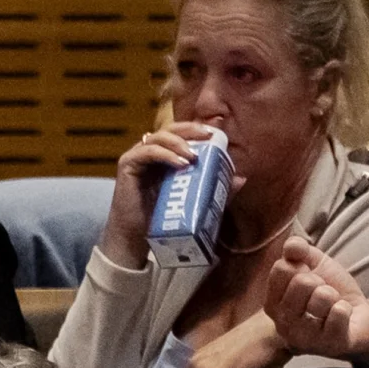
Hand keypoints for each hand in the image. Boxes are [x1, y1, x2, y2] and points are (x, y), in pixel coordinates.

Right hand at [96, 124, 222, 268]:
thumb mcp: (193, 200)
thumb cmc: (161, 218)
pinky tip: (180, 163)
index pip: (181, 134)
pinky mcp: (127, 164)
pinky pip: (147, 152)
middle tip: (208, 136)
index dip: (196, 130)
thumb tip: (241, 179)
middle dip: (190, 130)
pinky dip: (165, 154)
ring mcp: (137, 156)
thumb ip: (215, 188)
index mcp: (165, 155)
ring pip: (159, 137)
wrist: (136, 237)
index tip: (216, 134)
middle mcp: (150, 151)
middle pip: (170, 129)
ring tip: (193, 156)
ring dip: (179, 143)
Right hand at [259, 238, 368, 361]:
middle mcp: (283, 325)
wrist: (360, 317)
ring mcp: (306, 338)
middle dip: (321, 282)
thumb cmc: (331, 292)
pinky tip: (343, 319)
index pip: (281, 269)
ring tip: (333, 308)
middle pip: (301, 282)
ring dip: (334, 297)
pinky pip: (339, 312)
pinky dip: (346, 308)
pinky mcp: (331, 345)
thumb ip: (298, 250)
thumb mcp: (314, 265)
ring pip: (322, 296)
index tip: (310, 279)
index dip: (303, 267)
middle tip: (325, 296)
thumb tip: (291, 246)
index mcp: (273, 304)